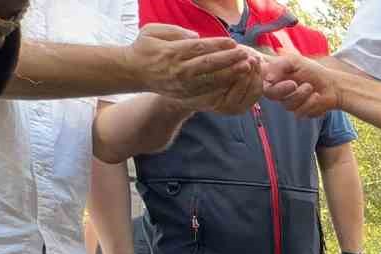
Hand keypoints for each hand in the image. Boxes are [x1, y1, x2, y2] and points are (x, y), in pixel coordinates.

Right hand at [128, 25, 261, 111]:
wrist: (134, 73)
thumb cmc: (144, 48)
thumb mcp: (153, 31)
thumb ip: (175, 31)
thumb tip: (196, 36)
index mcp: (172, 52)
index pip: (199, 49)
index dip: (217, 45)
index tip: (232, 41)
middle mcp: (179, 70)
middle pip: (209, 65)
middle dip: (229, 59)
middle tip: (246, 54)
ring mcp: (184, 85)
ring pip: (212, 80)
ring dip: (231, 74)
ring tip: (247, 68)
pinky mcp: (186, 94)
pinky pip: (209, 91)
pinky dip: (224, 86)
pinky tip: (237, 80)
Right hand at [261, 52, 341, 118]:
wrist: (333, 85)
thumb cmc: (313, 70)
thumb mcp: (295, 61)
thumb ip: (280, 65)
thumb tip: (268, 78)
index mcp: (275, 77)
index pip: (262, 82)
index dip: (267, 83)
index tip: (275, 79)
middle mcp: (279, 91)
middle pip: (271, 95)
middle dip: (283, 90)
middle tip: (295, 84)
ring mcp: (289, 102)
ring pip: (286, 104)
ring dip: (301, 95)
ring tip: (311, 87)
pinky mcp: (299, 112)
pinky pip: (298, 113)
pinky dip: (309, 104)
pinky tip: (317, 96)